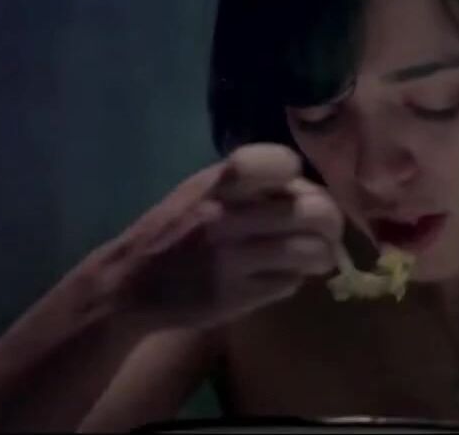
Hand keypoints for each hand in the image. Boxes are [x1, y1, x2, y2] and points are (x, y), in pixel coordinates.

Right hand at [85, 143, 343, 334]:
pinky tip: (280, 276)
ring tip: (316, 257)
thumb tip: (305, 188)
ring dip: (322, 255)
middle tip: (328, 230)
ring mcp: (233, 258)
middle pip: (314, 211)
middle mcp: (228, 217)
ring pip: (311, 251)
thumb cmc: (172, 233)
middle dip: (331, 221)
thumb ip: (248, 185)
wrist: (126, 285)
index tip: (298, 189)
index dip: (300, 175)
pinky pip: (290, 283)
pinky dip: (294, 279)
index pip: (281, 163)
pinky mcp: (237, 295)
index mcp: (219, 184)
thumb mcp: (200, 192)